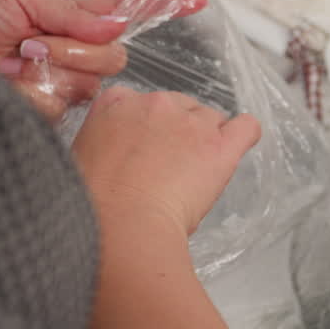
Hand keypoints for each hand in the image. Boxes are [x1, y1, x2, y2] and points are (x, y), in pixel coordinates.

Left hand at [0, 0, 205, 120]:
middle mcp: (69, 58)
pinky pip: (62, 106)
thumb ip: (73, 13)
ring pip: (90, 84)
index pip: (124, 14)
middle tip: (32, 43)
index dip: (161, 7)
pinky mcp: (45, 118)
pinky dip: (34, 94)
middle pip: (113, 59)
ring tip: (12, 64)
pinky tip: (10, 87)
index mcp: (67, 22)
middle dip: (77, 49)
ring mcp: (58, 89)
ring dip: (51, 70)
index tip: (196, 0)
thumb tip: (118, 27)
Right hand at [72, 86, 260, 238]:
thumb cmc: (96, 206)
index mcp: (116, 103)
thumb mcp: (83, 159)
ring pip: (211, 118)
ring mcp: (191, 122)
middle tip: (169, 169)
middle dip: (178, 133)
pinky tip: (236, 149)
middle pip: (180, 107)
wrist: (122, 225)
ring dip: (207, 139)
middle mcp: (155, 103)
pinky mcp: (220, 145)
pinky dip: (246, 134)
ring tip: (195, 172)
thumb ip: (104, 141)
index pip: (141, 102)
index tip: (144, 151)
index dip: (146, 128)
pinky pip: (246, 126)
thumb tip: (118, 152)